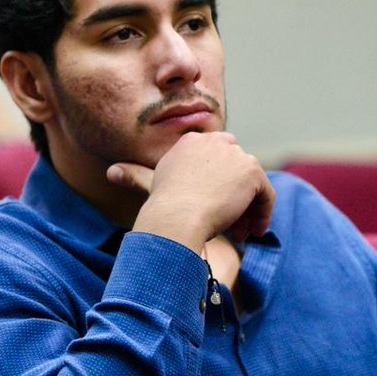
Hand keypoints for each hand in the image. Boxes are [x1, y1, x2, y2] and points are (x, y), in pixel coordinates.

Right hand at [108, 131, 273, 252]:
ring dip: (248, 209)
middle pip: (236, 170)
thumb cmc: (160, 206)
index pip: (215, 160)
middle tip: (228, 224)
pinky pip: (266, 194)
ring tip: (237, 234)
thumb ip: (134, 175)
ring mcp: (236, 155)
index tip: (208, 208)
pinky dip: (263, 213)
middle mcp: (215, 141)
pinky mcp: (252, 171)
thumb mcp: (148, 185)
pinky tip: (251, 232)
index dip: (216, 186)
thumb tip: (110, 172)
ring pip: (252, 185)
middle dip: (234, 197)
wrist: (176, 218)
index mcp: (191, 141)